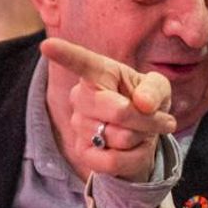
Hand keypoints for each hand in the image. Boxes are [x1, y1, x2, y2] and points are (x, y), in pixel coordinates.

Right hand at [43, 36, 175, 182]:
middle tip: (160, 121)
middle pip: (119, 111)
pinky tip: (132, 150)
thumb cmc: (146, 102)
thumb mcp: (159, 89)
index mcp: (100, 72)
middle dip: (148, 120)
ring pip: (120, 137)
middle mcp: (82, 96)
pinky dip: (133, 158)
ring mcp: (79, 125)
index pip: (81, 62)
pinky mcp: (82, 152)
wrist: (144, 136)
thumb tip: (143, 104)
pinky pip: (112, 161)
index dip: (64, 54)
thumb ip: (154, 90)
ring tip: (140, 132)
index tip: (47, 46)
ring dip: (141, 138)